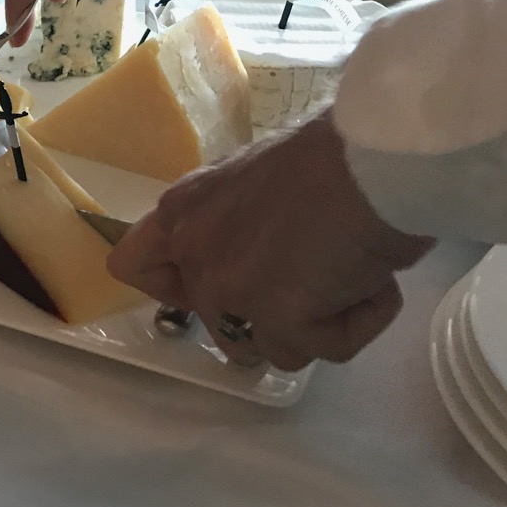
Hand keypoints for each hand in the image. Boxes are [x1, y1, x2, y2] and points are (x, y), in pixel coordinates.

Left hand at [107, 111, 435, 369]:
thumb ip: (232, 219)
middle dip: (270, 315)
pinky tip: (373, 279)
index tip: (216, 285)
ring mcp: (230, 293)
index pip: (133, 269)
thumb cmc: (330, 157)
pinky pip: (327, 349)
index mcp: (182, 213)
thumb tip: (257, 252)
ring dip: (315, 325)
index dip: (173, 287)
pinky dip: (360, 322)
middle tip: (313, 277)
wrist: (372, 162)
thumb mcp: (254, 177)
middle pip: (217, 325)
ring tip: (347, 274)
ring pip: (270, 348)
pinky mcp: (279, 321)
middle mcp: (195, 255)